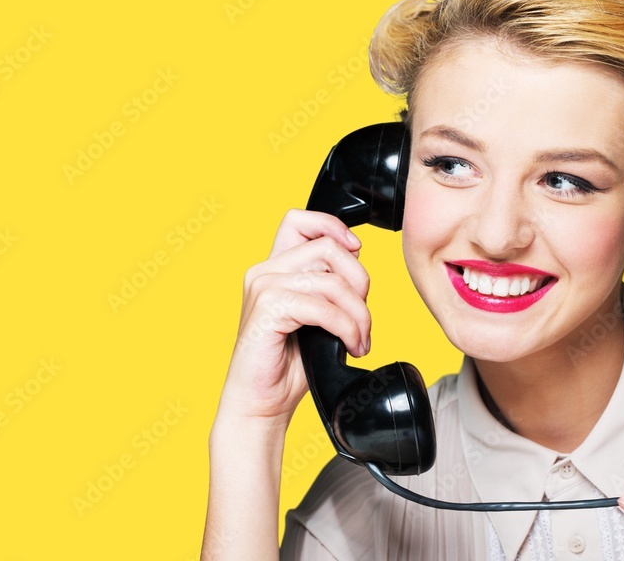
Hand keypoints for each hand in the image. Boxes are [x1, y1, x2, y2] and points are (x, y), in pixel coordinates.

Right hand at [218, 208, 370, 424]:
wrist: (260, 404)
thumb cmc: (288, 366)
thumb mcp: (317, 316)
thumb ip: (329, 286)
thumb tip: (356, 258)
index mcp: (274, 268)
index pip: (299, 220)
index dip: (333, 226)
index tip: (356, 250)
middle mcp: (264, 271)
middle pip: (328, 248)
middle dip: (359, 282)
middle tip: (363, 320)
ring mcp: (263, 288)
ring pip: (332, 281)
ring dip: (358, 314)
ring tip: (359, 340)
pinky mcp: (267, 309)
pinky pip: (323, 308)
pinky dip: (346, 328)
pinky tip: (350, 347)